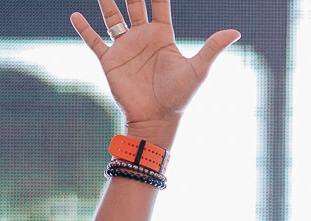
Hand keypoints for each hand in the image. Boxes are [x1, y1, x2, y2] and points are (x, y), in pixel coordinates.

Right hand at [70, 0, 239, 139]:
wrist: (157, 119)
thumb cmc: (179, 97)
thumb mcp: (198, 69)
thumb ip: (212, 47)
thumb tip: (235, 31)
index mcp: (162, 36)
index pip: (159, 4)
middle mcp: (142, 37)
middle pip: (133, 4)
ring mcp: (125, 47)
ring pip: (112, 17)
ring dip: (106, 1)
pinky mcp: (110, 61)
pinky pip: (94, 41)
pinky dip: (84, 28)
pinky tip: (75, 15)